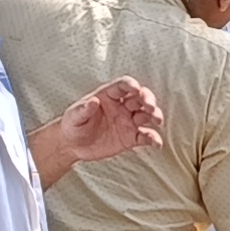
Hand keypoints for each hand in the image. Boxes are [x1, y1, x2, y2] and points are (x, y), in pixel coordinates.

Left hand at [35, 76, 164, 186]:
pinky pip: (145, 136)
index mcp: (108, 96)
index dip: (131, 85)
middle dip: (148, 99)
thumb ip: (83, 108)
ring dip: (155, 116)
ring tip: (157, 121)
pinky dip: (153, 139)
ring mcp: (127, 121)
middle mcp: (121, 106)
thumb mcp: (74, 116)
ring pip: (147, 115)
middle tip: (150, 106)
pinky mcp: (130, 137)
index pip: (123, 85)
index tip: (136, 89)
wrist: (72, 146)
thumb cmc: (72, 126)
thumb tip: (93, 101)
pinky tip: (156, 143)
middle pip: (140, 97)